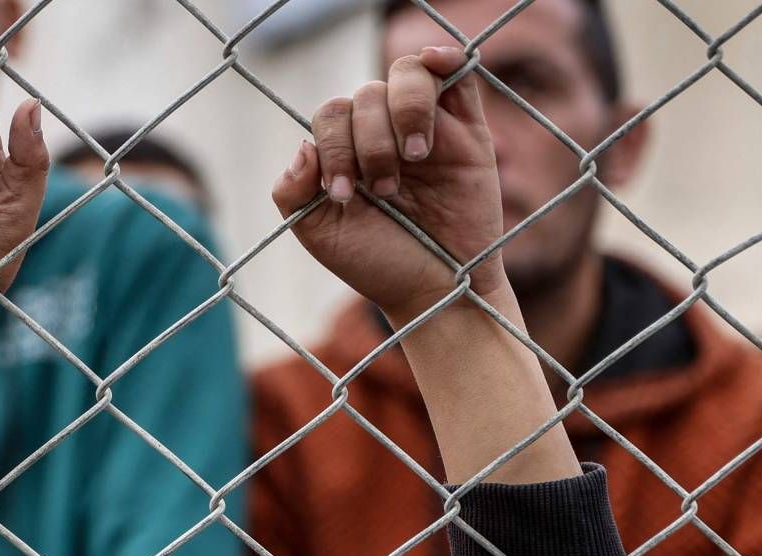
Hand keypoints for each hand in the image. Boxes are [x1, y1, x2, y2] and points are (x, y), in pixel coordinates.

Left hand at [273, 46, 511, 326]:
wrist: (437, 292)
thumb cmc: (379, 265)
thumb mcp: (320, 234)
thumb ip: (292, 191)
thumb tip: (302, 146)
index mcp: (347, 151)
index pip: (332, 114)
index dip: (334, 146)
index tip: (346, 195)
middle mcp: (383, 133)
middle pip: (366, 94)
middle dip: (369, 142)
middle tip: (386, 190)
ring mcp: (427, 128)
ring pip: (406, 78)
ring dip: (404, 112)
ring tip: (414, 158)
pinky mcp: (468, 131)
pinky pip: (459, 74)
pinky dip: (445, 57)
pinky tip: (437, 64)